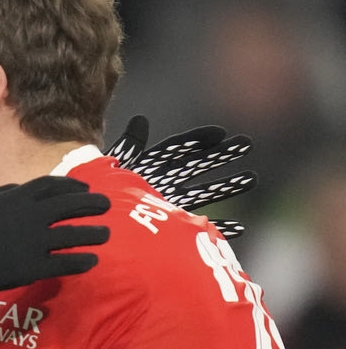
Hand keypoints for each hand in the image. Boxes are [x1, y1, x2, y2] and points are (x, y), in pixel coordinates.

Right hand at [0, 176, 110, 299]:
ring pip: (73, 234)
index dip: (72, 186)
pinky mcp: (34, 266)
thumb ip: (3, 193)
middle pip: (70, 205)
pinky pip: (66, 262)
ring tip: (105, 234)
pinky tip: (92, 260)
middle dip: (92, 203)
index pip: (53, 186)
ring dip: (93, 233)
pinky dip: (82, 261)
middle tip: (106, 205)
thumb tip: (20, 190)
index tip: (86, 189)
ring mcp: (34, 241)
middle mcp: (31, 216)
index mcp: (17, 197)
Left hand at [105, 115, 256, 238]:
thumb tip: (140, 120)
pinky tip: (238, 228)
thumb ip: (130, 146)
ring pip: (203, 193)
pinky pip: (197, 227)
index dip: (196, 139)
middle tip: (246, 143)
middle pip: (197, 166)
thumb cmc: (102, 192)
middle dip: (222, 156)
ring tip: (251, 178)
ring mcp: (170, 204)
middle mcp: (164, 182)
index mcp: (150, 166)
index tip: (220, 132)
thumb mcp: (117, 168)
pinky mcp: (172, 225)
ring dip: (227, 186)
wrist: (97, 219)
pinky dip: (217, 228)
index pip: (177, 149)